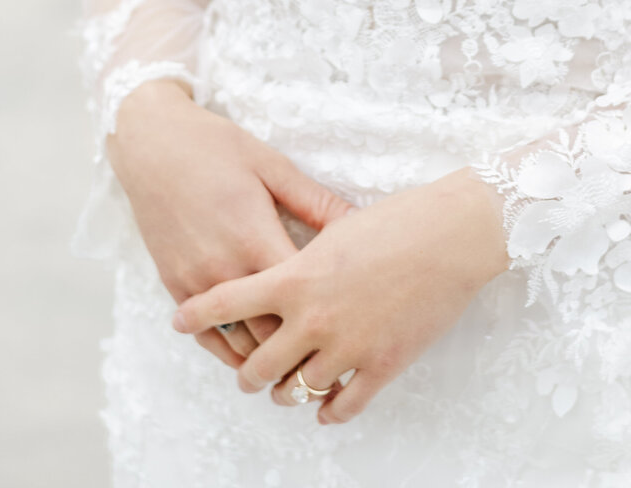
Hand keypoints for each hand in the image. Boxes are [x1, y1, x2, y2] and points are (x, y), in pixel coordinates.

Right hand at [106, 80, 352, 372]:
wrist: (152, 145)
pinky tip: (255, 356)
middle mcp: (225, 269)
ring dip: (268, 357)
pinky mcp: (175, 286)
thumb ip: (315, 201)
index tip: (354, 319)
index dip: (329, 312)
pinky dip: (232, 352)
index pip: (300, 298)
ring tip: (300, 363)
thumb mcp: (272, 166)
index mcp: (255, 237)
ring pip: (239, 343)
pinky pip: (206, 336)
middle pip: (272, 332)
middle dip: (303, 346)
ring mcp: (196, 282)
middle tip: (334, 353)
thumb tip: (359, 221)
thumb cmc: (217, 148)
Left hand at [171, 166, 509, 422]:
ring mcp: (346, 346)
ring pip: (294, 391)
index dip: (199, 315)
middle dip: (246, 371)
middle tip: (247, 370)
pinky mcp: (380, 366)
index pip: (228, 302)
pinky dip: (327, 410)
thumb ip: (302, 252)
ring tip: (283, 389)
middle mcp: (312, 318)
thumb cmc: (396, 219)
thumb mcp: (336, 227)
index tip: (181, 321)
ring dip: (283, 394)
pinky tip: (324, 405)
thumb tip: (282, 264)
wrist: (450, 236)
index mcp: (296, 277)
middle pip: (255, 364)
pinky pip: (341, 406)